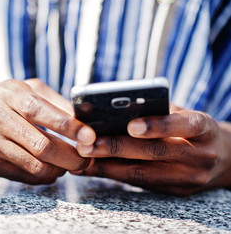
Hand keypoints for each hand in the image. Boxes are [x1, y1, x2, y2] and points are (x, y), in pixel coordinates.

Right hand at [0, 79, 95, 183]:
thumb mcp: (22, 90)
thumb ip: (52, 101)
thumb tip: (82, 118)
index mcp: (10, 93)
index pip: (43, 112)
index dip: (71, 126)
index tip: (90, 137)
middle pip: (42, 144)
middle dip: (71, 156)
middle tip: (85, 159)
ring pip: (34, 164)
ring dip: (58, 169)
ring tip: (67, 165)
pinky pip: (22, 175)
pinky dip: (42, 177)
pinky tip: (49, 171)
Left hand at [74, 105, 230, 194]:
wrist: (224, 158)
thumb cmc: (193, 129)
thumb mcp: (185, 114)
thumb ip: (159, 111)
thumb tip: (117, 108)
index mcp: (204, 129)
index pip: (184, 125)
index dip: (158, 125)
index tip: (131, 125)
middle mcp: (199, 155)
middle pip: (155, 152)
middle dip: (118, 147)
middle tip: (88, 143)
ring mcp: (188, 177)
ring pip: (143, 173)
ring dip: (109, 166)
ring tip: (84, 157)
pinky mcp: (176, 192)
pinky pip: (140, 184)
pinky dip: (114, 175)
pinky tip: (93, 168)